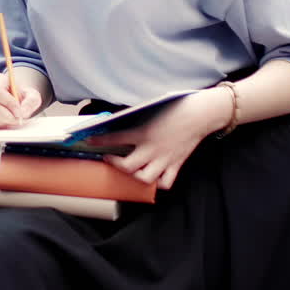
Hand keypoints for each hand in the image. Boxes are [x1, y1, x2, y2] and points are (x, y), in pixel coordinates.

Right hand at [0, 71, 42, 127]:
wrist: (17, 98)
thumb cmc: (23, 95)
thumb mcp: (33, 95)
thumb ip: (31, 102)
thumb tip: (22, 112)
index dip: (8, 104)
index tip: (19, 113)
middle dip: (7, 116)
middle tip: (18, 120)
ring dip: (2, 121)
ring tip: (13, 118)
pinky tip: (6, 120)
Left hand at [85, 87, 231, 189]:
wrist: (200, 114)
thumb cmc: (175, 106)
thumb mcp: (150, 108)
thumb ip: (134, 117)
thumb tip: (118, 120)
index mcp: (144, 132)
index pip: (115, 139)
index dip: (99, 141)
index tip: (89, 141)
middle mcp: (152, 149)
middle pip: (127, 167)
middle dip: (114, 164)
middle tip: (109, 158)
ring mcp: (164, 159)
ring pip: (145, 178)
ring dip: (134, 176)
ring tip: (129, 169)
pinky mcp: (176, 164)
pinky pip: (165, 182)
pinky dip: (157, 182)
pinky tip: (152, 175)